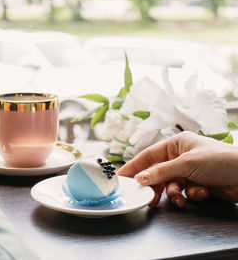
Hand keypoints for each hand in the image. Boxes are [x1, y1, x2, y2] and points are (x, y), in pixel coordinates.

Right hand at [118, 131, 237, 206]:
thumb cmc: (221, 160)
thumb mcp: (186, 164)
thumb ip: (161, 172)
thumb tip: (140, 178)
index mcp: (177, 144)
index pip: (149, 155)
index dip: (134, 166)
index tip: (122, 176)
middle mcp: (181, 157)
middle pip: (158, 173)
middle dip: (155, 185)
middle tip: (146, 196)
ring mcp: (189, 171)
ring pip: (170, 185)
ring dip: (175, 193)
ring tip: (181, 197)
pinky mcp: (197, 184)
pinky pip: (184, 192)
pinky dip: (190, 195)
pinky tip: (200, 193)